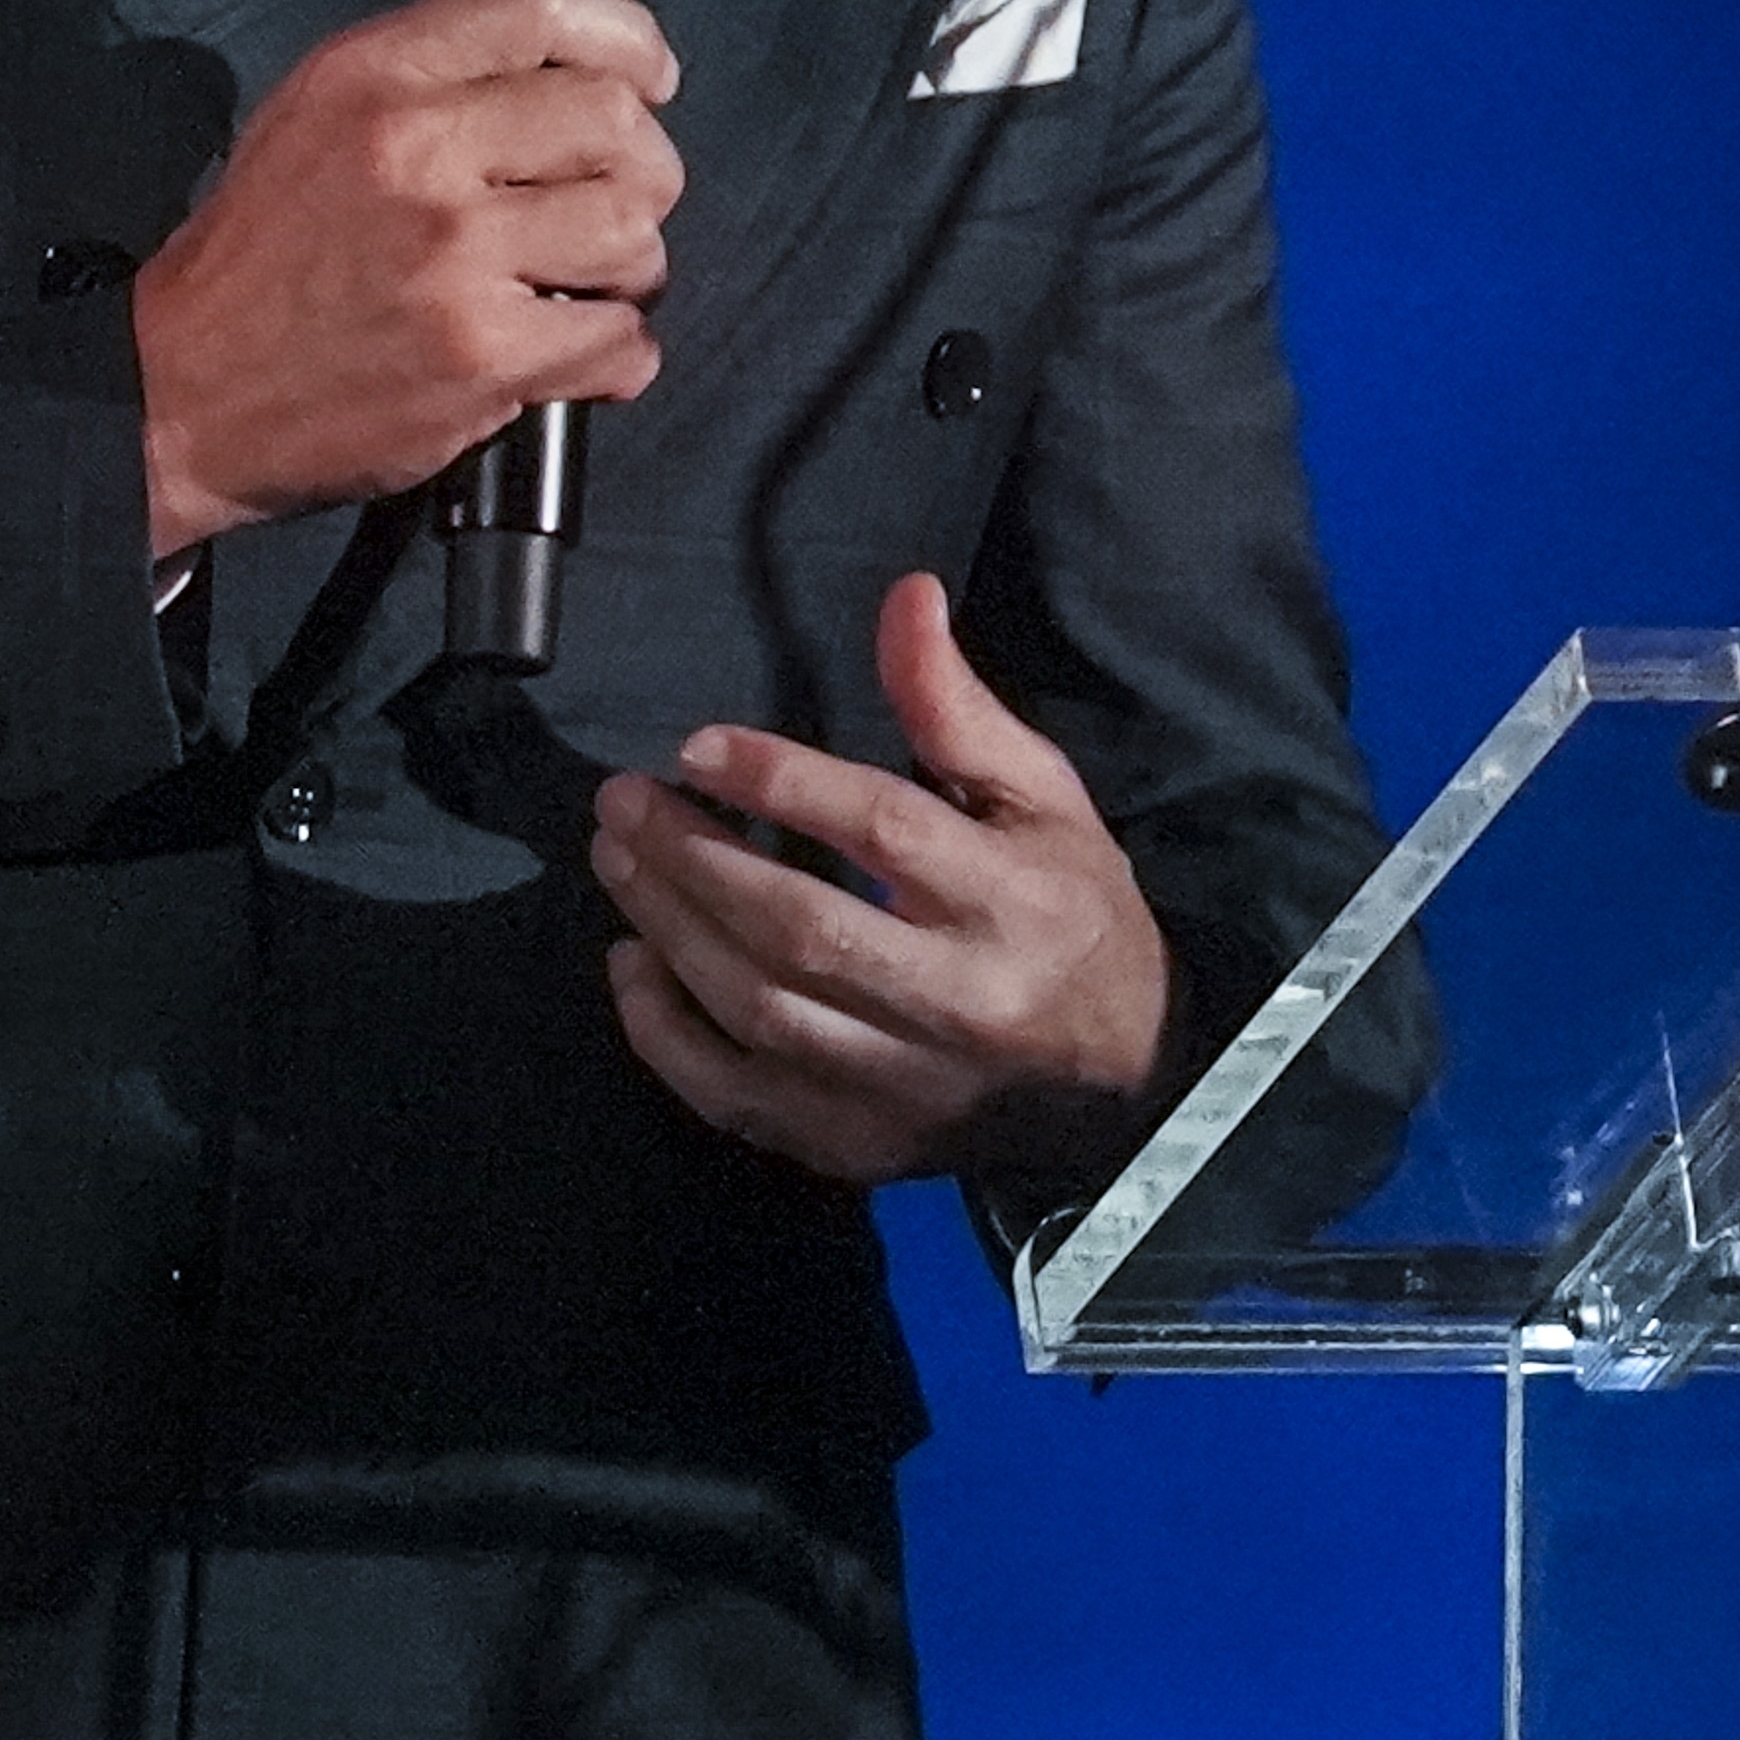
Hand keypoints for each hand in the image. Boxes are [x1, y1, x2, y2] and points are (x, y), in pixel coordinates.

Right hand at [130, 0, 683, 555]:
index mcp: (375, 77)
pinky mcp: (480, 355)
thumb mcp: (316, 116)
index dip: (625, 38)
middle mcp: (418, 150)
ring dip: (633, 266)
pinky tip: (576, 354)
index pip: (539, 6)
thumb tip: (570, 62)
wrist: (181, 393)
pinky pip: (620, 339)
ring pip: (633, 230)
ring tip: (587, 283)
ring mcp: (454, 255)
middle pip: (614, 120)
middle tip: (617, 204)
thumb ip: (434, 75)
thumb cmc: (262, 254)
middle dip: (642, 166)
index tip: (649, 80)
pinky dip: (617, 353)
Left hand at [589, 572, 1179, 1184]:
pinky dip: (666, 1035)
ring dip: (669, 929)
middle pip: (801, 927)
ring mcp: (901, 1085)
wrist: (1121, 1080)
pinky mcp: (857, 1144)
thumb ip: (956, 707)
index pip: (884, 832)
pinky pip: (737, 1095)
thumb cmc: (1071, 914)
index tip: (698, 746)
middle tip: (622, 801)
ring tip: (619, 859)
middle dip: (694, 857)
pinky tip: (633, 966)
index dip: (782, 783)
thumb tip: (905, 596)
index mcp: (1012, 901)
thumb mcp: (1043, 797)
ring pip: (759, 1009)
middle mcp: (957, 1000)